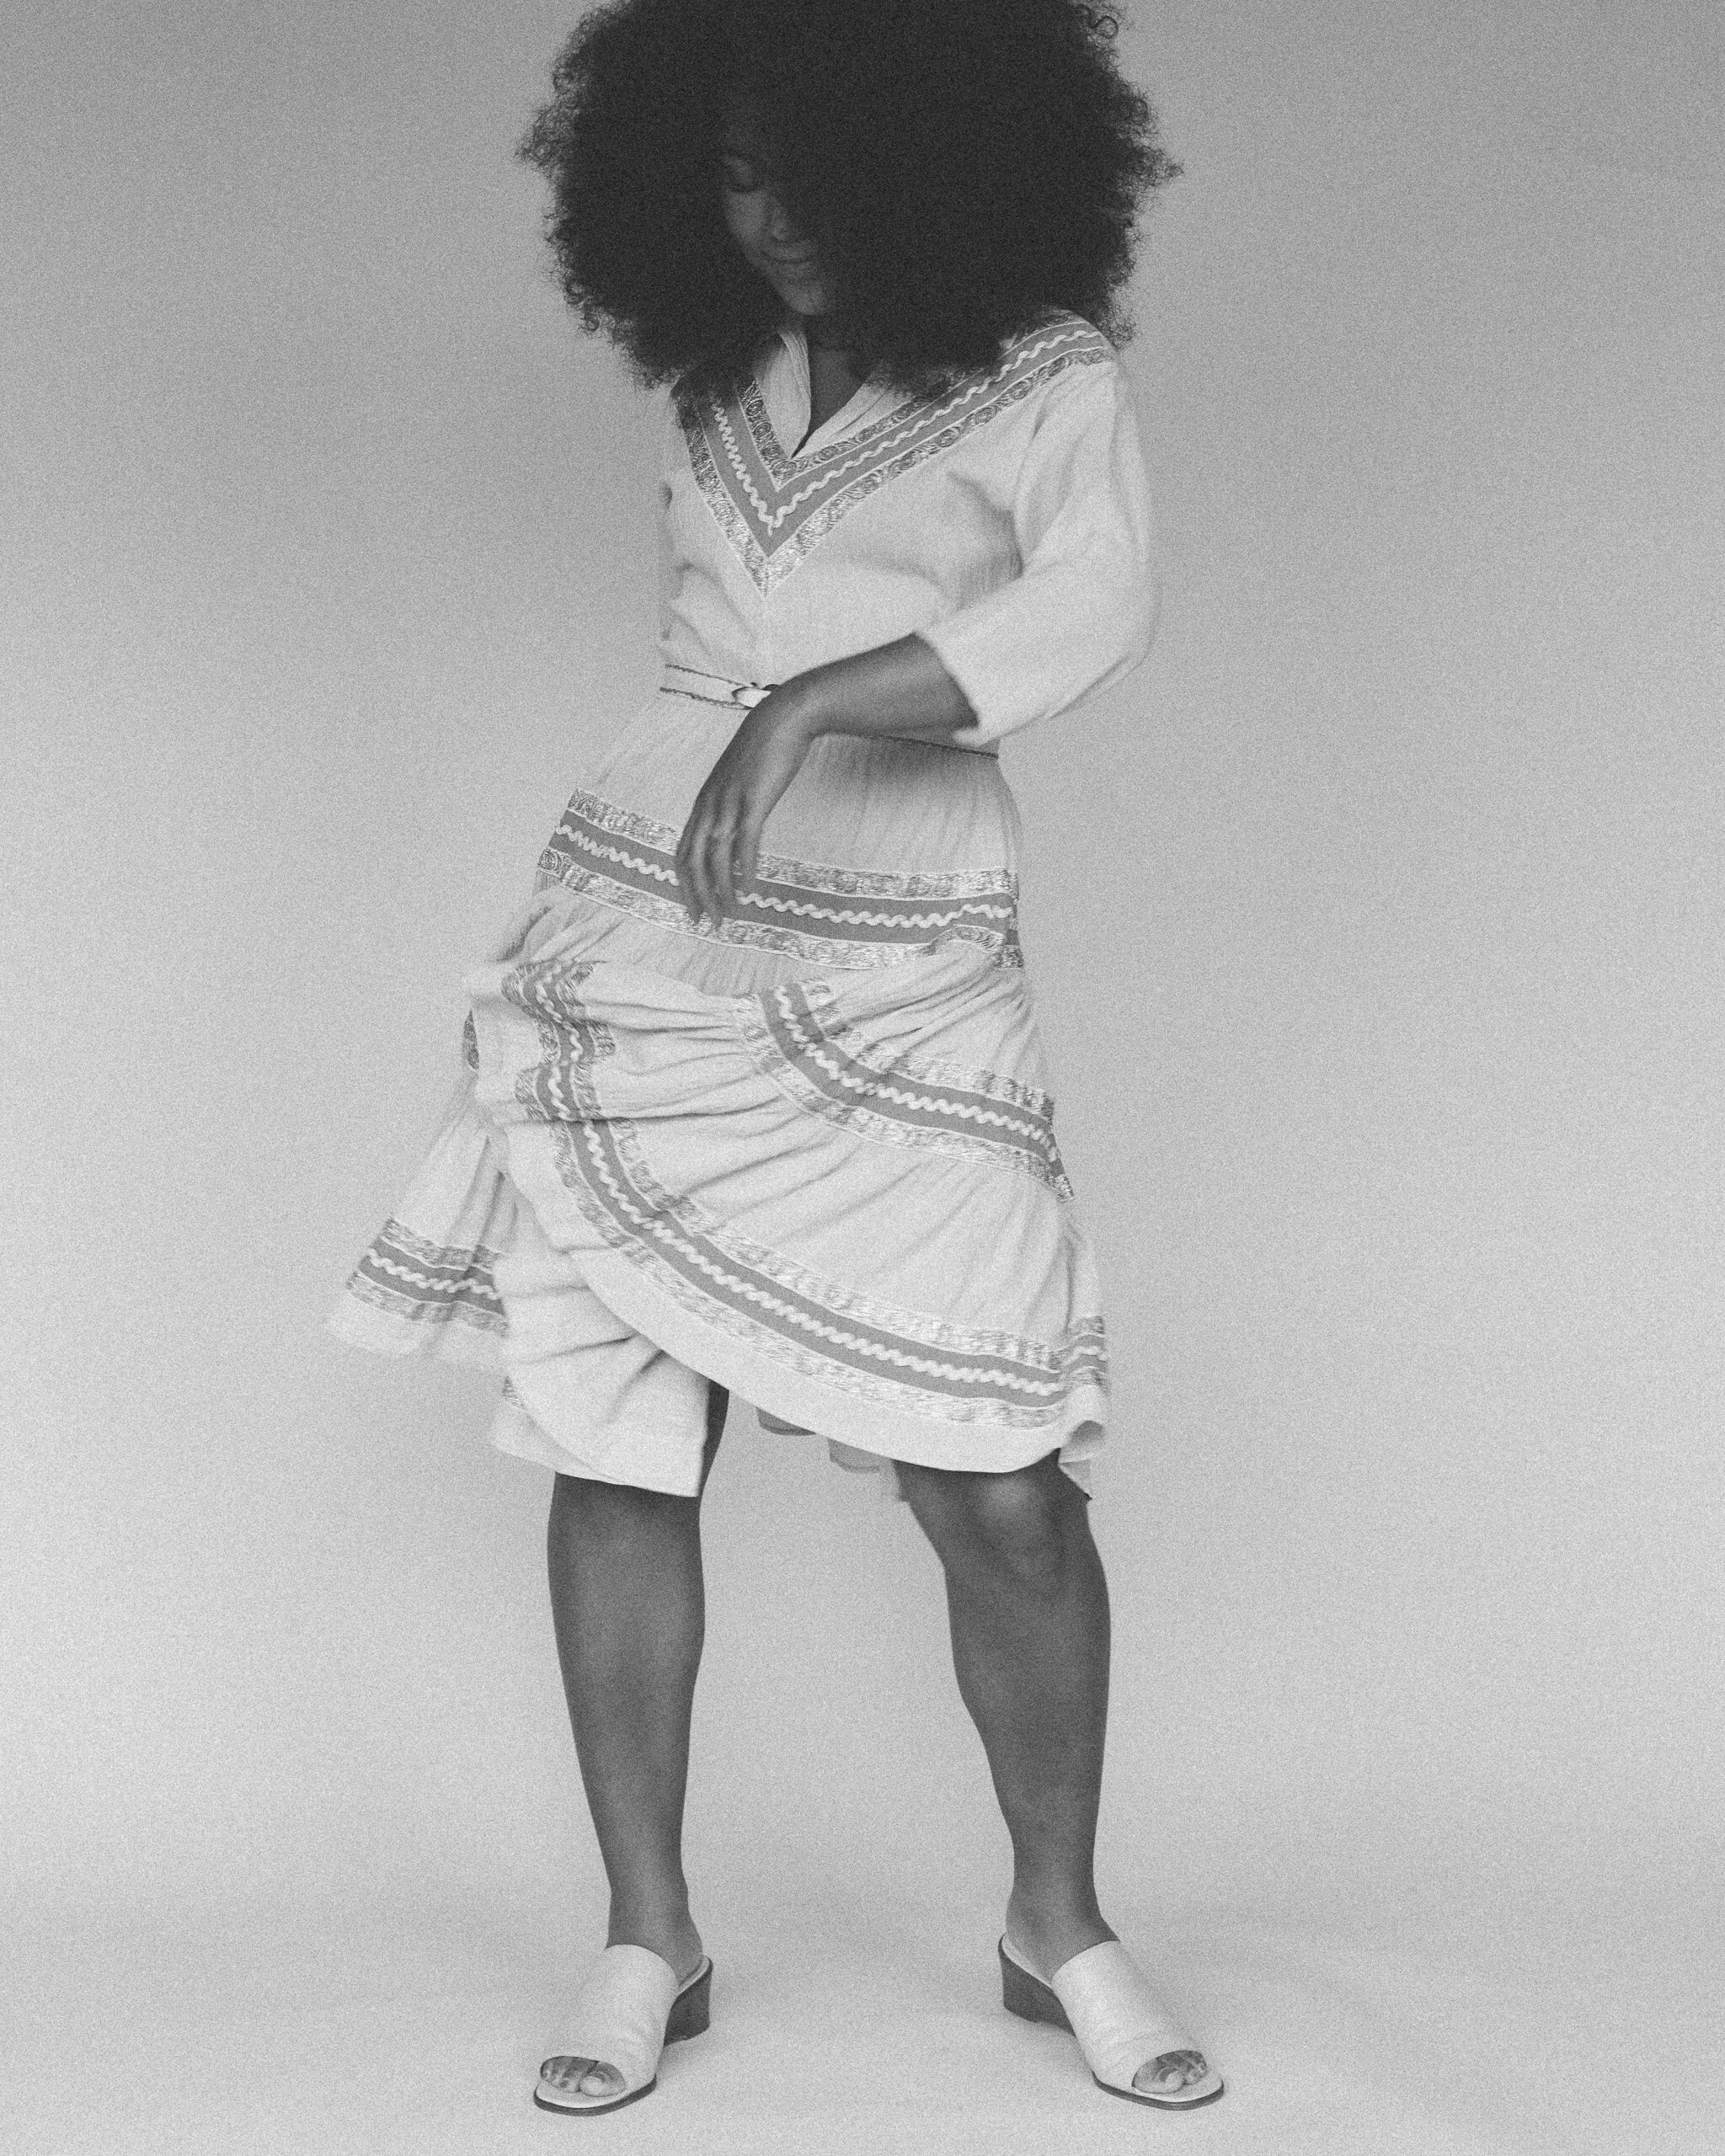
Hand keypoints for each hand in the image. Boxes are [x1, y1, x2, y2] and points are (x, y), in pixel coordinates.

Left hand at [675, 689, 818, 927]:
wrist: (781, 719)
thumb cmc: (762, 751)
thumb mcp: (736, 782)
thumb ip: (730, 807)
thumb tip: (733, 835)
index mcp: (703, 804)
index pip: (683, 853)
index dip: (685, 886)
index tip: (694, 910)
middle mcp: (710, 806)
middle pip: (694, 862)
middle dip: (698, 897)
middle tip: (709, 923)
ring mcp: (730, 803)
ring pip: (717, 857)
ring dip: (721, 890)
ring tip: (730, 913)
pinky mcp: (754, 801)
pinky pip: (746, 842)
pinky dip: (745, 869)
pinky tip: (750, 889)